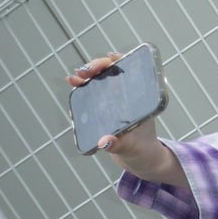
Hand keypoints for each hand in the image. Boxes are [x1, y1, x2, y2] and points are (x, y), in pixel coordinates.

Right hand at [67, 53, 188, 188]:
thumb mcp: (132, 148)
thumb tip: (104, 142)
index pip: (134, 72)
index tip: (110, 58)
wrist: (141, 160)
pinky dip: (83, 87)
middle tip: (85, 72)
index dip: (122, 61)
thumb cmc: (143, 151)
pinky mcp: (106, 110)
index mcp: (142, 100)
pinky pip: (94, 94)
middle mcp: (129, 97)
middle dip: (99, 67)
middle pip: (114, 73)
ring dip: (88, 76)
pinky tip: (74, 84)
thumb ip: (118, 145)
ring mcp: (117, 102)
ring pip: (102, 81)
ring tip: (75, 77)